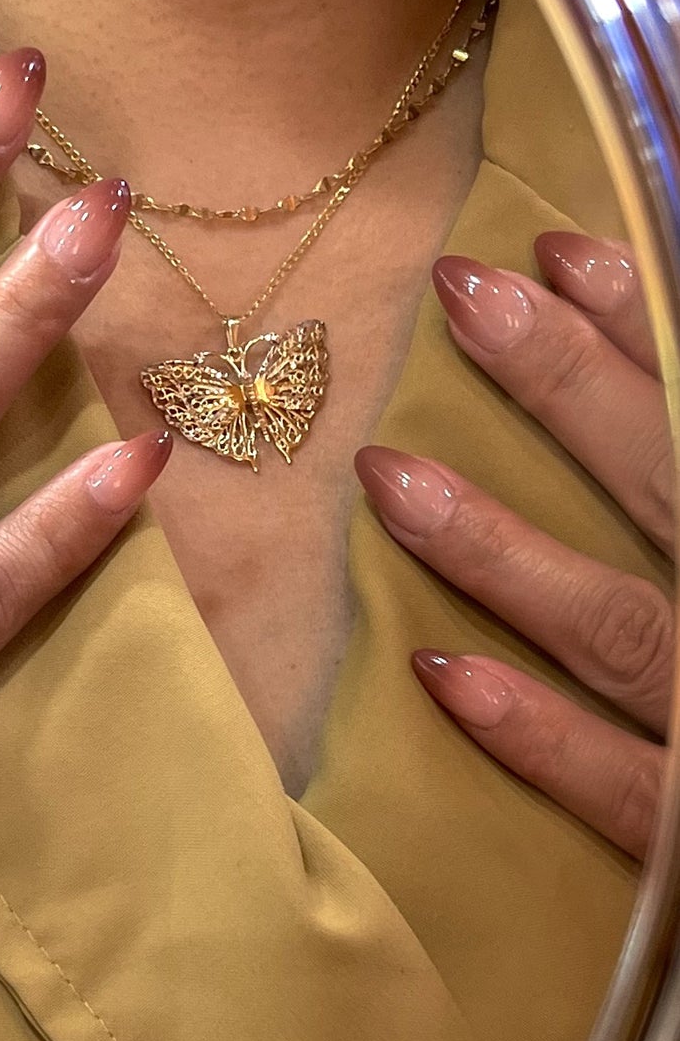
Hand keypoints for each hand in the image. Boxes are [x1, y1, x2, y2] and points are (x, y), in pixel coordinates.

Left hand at [356, 232, 670, 861]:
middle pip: (671, 484)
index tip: (553, 248)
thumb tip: (622, 373)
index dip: (645, 327)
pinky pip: (622, 792)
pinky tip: (438, 676)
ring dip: (505, 550)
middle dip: (572, 386)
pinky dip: (538, 736)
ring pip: (621, 627)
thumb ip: (673, 477)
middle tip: (462, 291)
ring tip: (389, 477)